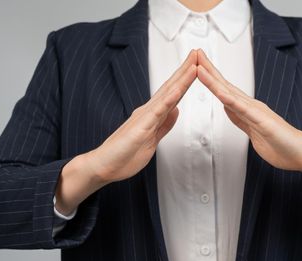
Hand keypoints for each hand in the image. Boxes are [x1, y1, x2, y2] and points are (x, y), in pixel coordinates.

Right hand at [54, 49, 197, 214]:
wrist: (103, 166)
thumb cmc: (124, 155)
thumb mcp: (152, 140)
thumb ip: (164, 125)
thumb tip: (175, 110)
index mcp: (152, 115)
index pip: (173, 94)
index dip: (186, 79)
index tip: (197, 66)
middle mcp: (148, 111)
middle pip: (172, 88)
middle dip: (186, 71)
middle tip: (198, 53)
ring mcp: (145, 117)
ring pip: (167, 95)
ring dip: (181, 79)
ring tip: (193, 65)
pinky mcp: (141, 127)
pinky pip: (158, 111)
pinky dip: (169, 99)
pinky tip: (178, 89)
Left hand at [196, 48, 301, 189]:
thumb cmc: (281, 145)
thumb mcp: (254, 131)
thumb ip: (241, 119)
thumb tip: (228, 108)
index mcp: (248, 109)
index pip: (225, 90)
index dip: (210, 78)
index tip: (197, 65)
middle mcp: (252, 106)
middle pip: (225, 86)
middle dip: (209, 70)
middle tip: (196, 54)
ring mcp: (257, 112)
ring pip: (231, 94)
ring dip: (214, 81)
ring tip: (200, 67)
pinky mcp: (263, 122)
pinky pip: (243, 110)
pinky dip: (230, 100)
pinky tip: (219, 93)